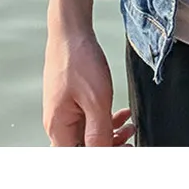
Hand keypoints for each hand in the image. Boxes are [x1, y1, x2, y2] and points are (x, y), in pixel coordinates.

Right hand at [43, 27, 123, 146]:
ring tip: (130, 126)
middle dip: (109, 147)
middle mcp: (58, 123)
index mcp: (59, 128)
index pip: (79, 157)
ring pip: (87, 134)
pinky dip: (106, 119)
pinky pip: (88, 119)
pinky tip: (122, 113)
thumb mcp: (96, 99)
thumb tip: (102, 155)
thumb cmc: (78, 60)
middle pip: (83, 148)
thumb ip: (98, 132)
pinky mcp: (71, 100)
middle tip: (130, 142)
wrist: (71, 31)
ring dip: (110, 133)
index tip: (123, 151)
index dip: (102, 156)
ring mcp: (64, 111)